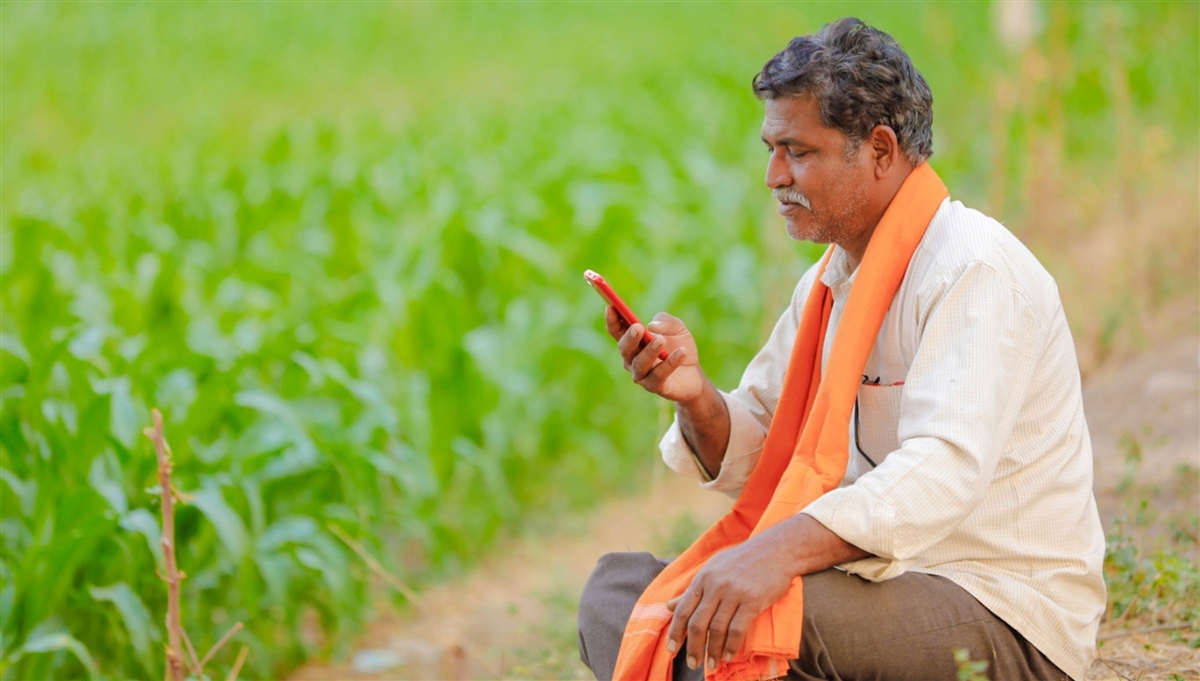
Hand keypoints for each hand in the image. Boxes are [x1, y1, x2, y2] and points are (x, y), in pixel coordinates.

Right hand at [605, 308, 704, 402]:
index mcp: (632, 342)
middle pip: (625, 349)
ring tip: (661, 340)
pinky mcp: (656, 386)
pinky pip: (659, 375)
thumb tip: (652, 326)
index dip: (612, 320)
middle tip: (637, 328)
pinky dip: (670, 363)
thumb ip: (665, 321)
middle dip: (629, 338)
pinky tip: (681, 352)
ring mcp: (642, 375)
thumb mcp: (677, 328)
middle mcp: (632, 359)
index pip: (616, 331)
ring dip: (649, 351)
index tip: (611, 307)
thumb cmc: (679, 345)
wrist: (694, 373)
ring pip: (640, 364)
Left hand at [664, 530, 795, 671]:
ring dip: (712, 651)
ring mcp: (734, 593)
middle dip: (693, 647)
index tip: (671, 650)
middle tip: (693, 664)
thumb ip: (693, 590)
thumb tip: (669, 606)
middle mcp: (715, 585)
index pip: (684, 609)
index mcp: (703, 578)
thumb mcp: (713, 569)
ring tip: (711, 664)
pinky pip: (737, 629)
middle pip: (698, 623)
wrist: (775, 550)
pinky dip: (730, 646)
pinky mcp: (752, 601)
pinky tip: (728, 656)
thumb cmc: (742, 560)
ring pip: (717, 629)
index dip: (675, 632)